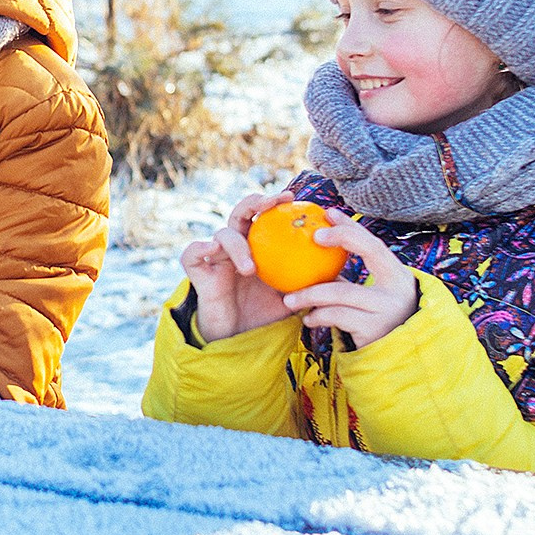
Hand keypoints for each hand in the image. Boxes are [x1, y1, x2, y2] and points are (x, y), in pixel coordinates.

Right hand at [179, 190, 304, 342]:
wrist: (240, 337)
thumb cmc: (267, 312)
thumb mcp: (294, 297)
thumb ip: (312, 285)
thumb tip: (342, 275)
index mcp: (258, 245)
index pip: (265, 215)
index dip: (275, 201)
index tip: (293, 197)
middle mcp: (236, 245)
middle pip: (241, 212)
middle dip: (254, 202)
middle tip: (270, 204)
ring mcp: (216, 257)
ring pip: (221, 234)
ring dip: (236, 246)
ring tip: (250, 268)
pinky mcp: (198, 272)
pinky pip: (191, 254)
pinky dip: (199, 248)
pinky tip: (210, 250)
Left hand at [279, 210, 419, 348]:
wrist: (395, 360)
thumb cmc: (373, 322)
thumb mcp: (369, 297)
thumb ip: (348, 279)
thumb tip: (314, 251)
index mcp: (397, 276)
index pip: (375, 243)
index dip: (352, 228)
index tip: (328, 213)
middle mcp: (398, 289)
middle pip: (370, 251)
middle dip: (342, 238)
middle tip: (314, 236)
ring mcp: (387, 309)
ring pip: (342, 291)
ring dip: (311, 293)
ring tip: (290, 297)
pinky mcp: (373, 331)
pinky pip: (337, 316)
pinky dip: (318, 316)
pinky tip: (307, 318)